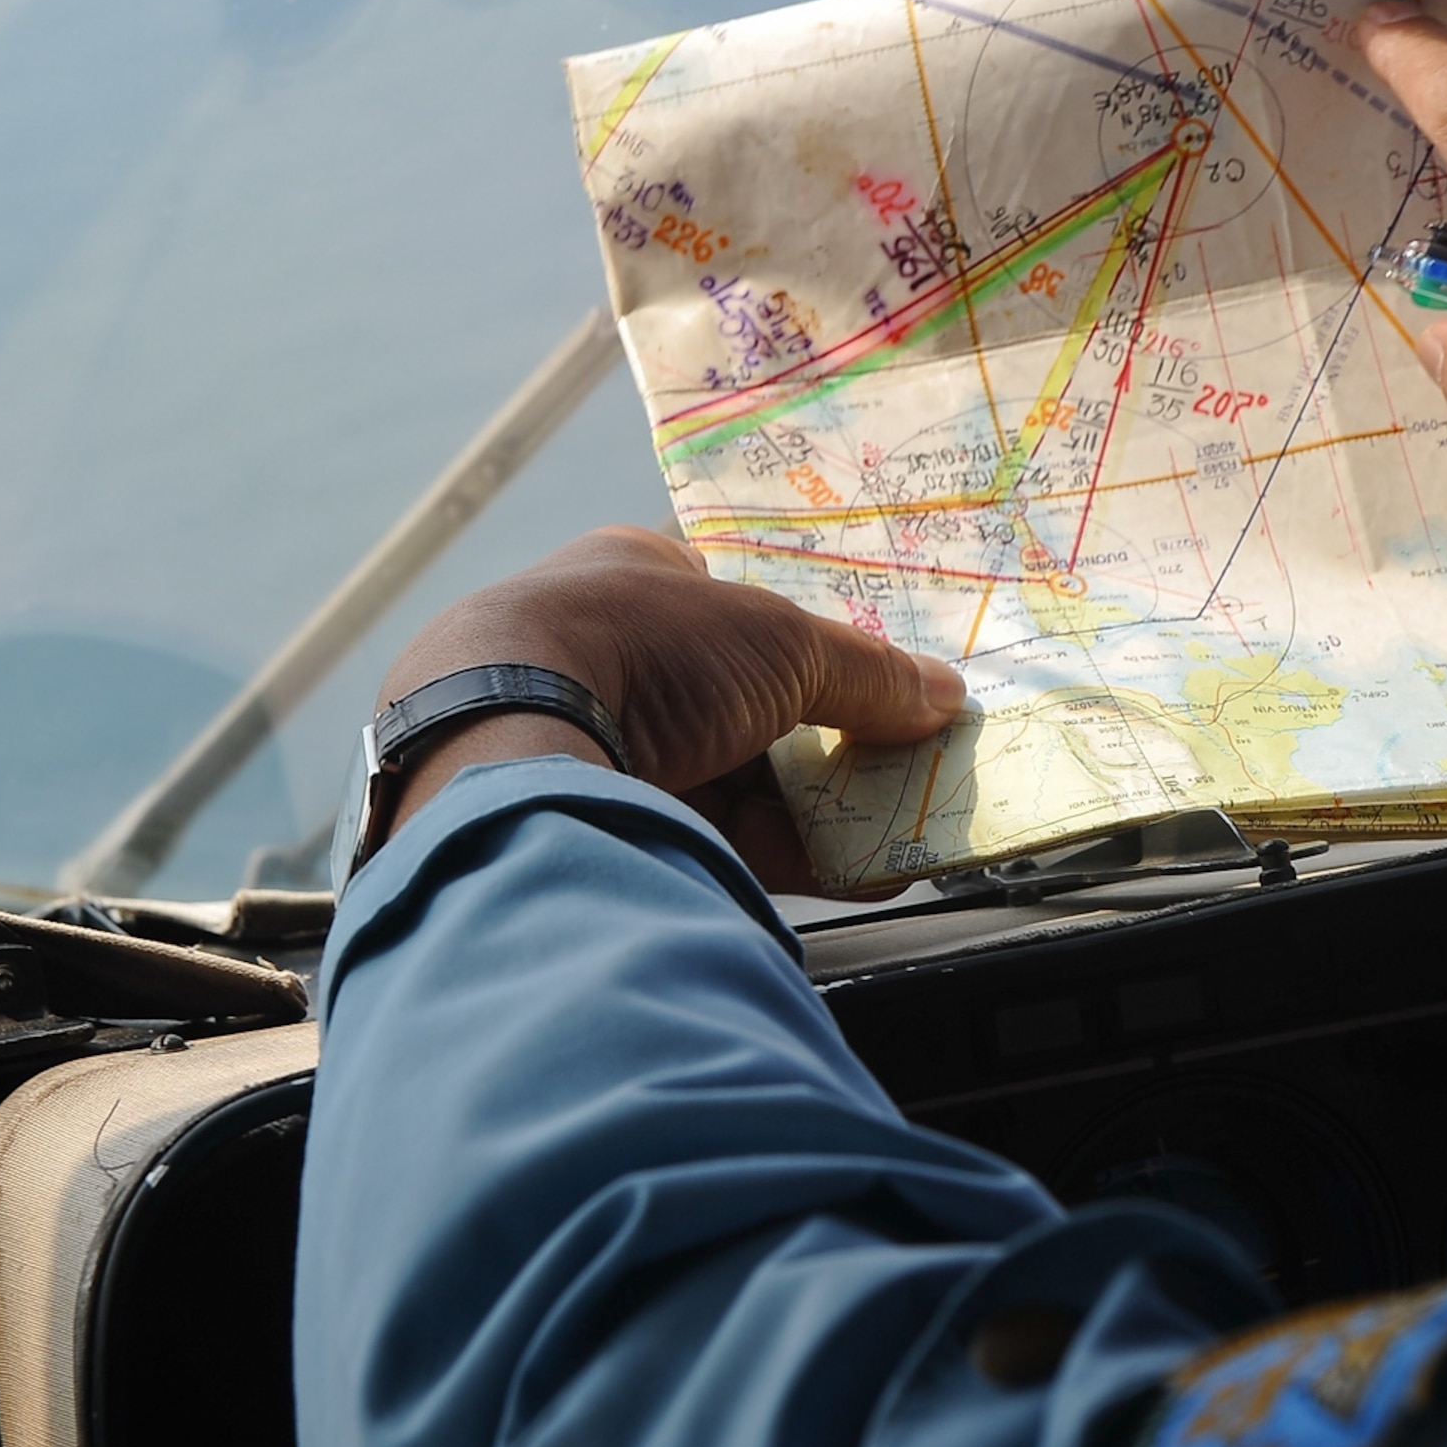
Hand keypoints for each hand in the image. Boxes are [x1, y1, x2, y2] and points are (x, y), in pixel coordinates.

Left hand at [374, 527, 966, 887]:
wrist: (505, 751)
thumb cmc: (641, 649)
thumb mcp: (780, 642)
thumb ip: (867, 673)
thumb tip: (941, 696)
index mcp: (628, 575)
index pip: (734, 604)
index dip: (807, 644)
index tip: (874, 687)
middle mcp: (601, 651)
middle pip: (738, 701)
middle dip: (818, 740)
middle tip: (896, 769)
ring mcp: (589, 741)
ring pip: (720, 776)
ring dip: (805, 806)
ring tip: (889, 830)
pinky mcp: (589, 824)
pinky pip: (697, 835)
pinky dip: (769, 853)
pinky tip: (840, 871)